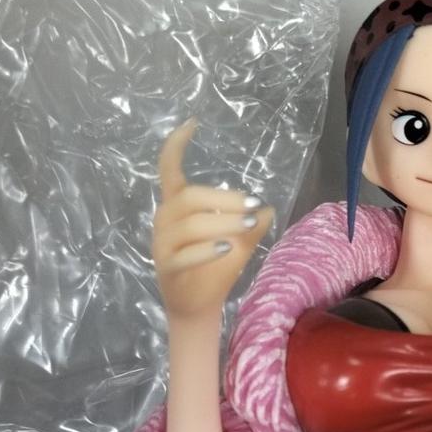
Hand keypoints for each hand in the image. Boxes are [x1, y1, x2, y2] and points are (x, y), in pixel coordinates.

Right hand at [153, 118, 273, 321]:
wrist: (196, 308)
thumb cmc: (213, 270)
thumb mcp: (236, 243)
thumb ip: (249, 225)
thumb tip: (269, 208)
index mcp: (176, 208)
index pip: (169, 170)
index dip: (176, 146)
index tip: (192, 123)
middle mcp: (164, 221)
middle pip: (189, 197)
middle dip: (224, 199)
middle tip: (252, 205)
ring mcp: (162, 245)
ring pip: (190, 224)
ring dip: (223, 222)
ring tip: (249, 225)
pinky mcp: (167, 267)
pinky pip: (185, 254)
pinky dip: (207, 250)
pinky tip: (227, 248)